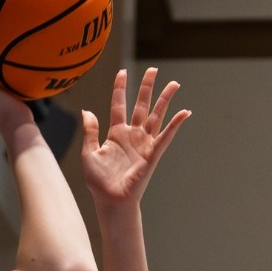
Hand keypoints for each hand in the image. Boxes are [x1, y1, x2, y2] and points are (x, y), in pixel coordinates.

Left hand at [82, 68, 189, 206]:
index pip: (119, 104)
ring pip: (156, 116)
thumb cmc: (99, 182)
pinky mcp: (153, 154)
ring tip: (174, 84)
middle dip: (148, 87)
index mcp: (116, 134)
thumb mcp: (89, 153)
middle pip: (142, 105)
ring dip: (165, 100)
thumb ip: (90, 131)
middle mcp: (132, 136)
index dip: (120, 88)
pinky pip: (166, 136)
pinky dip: (175, 124)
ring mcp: (144, 144)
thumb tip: (87, 111)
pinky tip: (184, 113)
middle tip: (154, 70)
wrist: (111, 200)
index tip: (122, 72)